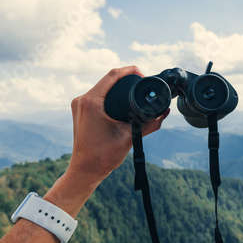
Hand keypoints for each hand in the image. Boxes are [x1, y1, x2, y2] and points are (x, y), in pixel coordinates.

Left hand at [68, 66, 169, 184]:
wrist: (85, 171)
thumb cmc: (103, 157)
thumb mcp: (130, 137)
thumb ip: (150, 124)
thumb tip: (164, 114)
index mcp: (91, 102)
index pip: (113, 74)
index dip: (131, 71)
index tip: (144, 75)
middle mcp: (82, 100)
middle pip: (107, 79)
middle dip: (126, 79)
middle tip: (142, 85)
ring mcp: (78, 105)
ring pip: (102, 87)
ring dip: (117, 87)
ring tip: (134, 92)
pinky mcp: (80, 111)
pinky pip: (96, 96)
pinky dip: (109, 95)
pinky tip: (120, 101)